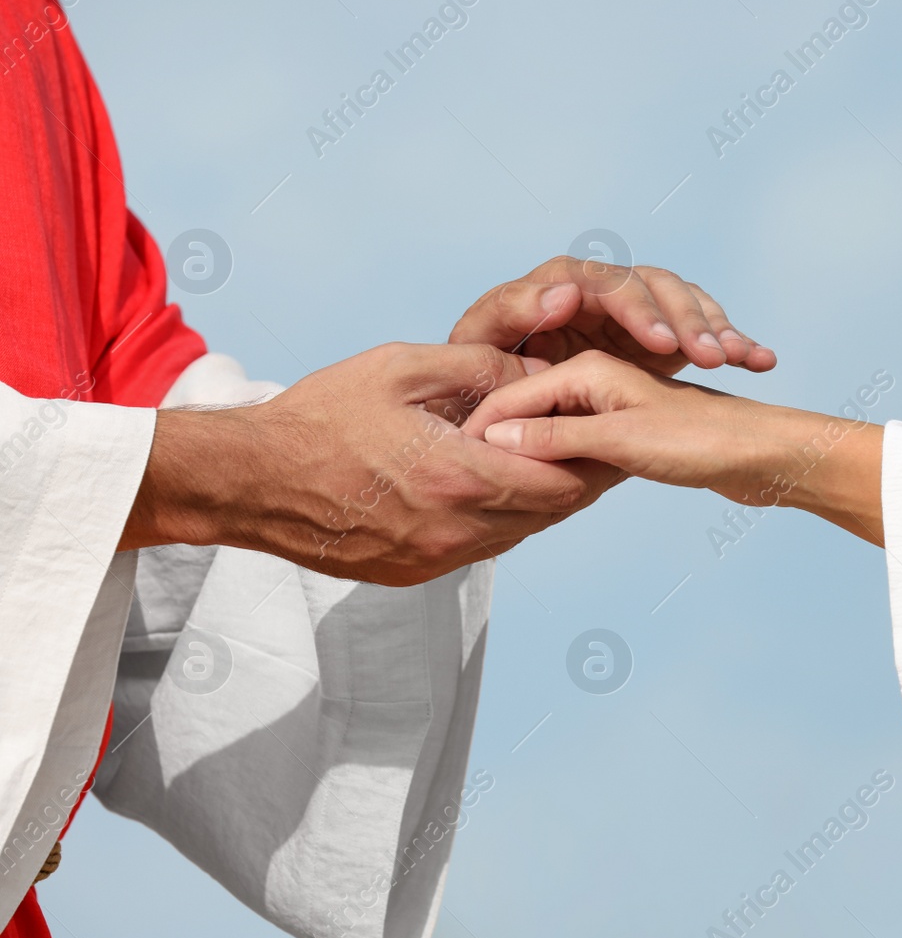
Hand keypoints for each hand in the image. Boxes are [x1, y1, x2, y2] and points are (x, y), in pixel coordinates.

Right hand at [121, 343, 625, 585]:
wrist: (250, 481)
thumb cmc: (321, 414)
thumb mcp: (403, 367)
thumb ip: (481, 366)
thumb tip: (540, 371)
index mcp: (457, 476)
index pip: (565, 476)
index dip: (598, 450)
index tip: (615, 421)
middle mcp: (455, 529)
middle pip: (555, 508)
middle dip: (585, 472)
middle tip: (606, 438)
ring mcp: (437, 558)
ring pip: (525, 529)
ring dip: (550, 494)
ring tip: (566, 455)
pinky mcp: (418, 571)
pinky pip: (488, 544)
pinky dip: (510, 513)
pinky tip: (510, 481)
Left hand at [449, 256, 776, 375]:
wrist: (493, 420)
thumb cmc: (479, 389)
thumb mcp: (486, 352)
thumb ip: (515, 317)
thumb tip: (563, 292)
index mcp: (554, 289)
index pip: (602, 279)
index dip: (635, 308)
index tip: (662, 344)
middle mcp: (596, 292)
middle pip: (652, 285)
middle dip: (684, 318)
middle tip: (709, 355)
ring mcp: (629, 311)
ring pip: (683, 301)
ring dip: (714, 327)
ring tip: (737, 358)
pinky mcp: (657, 334)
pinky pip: (702, 327)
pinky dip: (731, 340)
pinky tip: (759, 360)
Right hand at [460, 352, 884, 544]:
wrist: (766, 455)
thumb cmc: (702, 440)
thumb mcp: (617, 440)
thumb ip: (554, 437)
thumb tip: (493, 443)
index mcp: (591, 367)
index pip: (515, 397)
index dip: (483, 429)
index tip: (453, 459)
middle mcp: (602, 376)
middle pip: (531, 405)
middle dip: (500, 433)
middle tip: (470, 470)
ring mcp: (617, 403)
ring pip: (556, 425)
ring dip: (532, 447)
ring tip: (502, 480)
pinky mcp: (635, 430)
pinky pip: (583, 441)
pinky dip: (564, 458)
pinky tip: (553, 486)